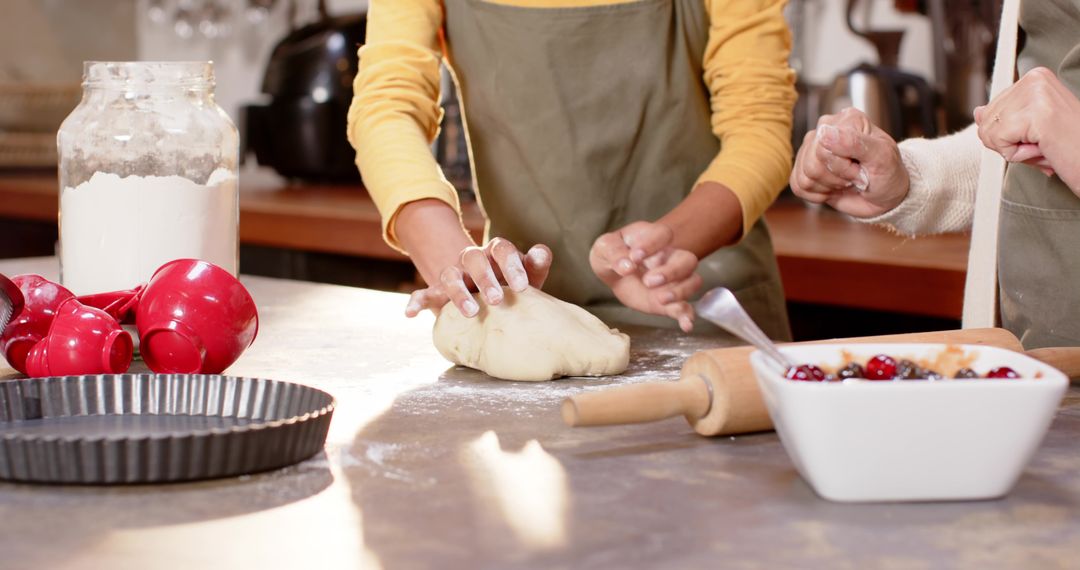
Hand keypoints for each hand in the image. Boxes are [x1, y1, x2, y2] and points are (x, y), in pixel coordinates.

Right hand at [405, 238, 552, 317]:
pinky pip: (423, 293)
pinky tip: (411, 313)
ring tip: (472, 313)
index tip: (522, 287)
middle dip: (485, 279)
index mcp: (494, 253)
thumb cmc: (511, 285)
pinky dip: (416, 301)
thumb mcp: (526, 277)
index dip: (511, 265)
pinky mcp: (437, 293)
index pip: (501, 248)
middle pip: (473, 258)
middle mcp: (472, 260)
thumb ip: (535, 265)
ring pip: (449, 276)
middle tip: (497, 300)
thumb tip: (541, 253)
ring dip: (458, 293)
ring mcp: (454, 275)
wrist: (485, 294)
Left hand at [590, 221, 702, 331]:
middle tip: (648, 281)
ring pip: (692, 281)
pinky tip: (686, 325)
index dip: (652, 244)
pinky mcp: (668, 300)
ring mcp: (672, 279)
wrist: (614, 272)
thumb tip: (627, 267)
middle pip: (687, 259)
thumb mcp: (605, 247)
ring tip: (661, 299)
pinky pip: (685, 307)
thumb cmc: (612, 253)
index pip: (663, 234)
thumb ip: (614, 253)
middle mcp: (668, 257)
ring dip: (680, 291)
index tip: (634, 257)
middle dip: (671, 271)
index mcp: (652, 238)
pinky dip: (687, 316)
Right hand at [790, 107, 910, 217]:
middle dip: (836, 178)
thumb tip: (825, 132)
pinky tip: (834, 188)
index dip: (842, 165)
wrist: (885, 197)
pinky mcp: (803, 169)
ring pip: (805, 177)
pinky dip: (818, 195)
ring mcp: (811, 149)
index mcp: (846, 120)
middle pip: (812, 163)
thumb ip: (855, 142)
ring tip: (846, 181)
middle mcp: (825, 130)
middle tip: (855, 176)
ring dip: (829, 186)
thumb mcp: (882, 158)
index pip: (824, 145)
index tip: (861, 168)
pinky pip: (798, 186)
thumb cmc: (888, 174)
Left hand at [974, 67, 1079, 192]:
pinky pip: (1000, 141)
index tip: (1037, 134)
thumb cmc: (1069, 148)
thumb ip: (1004, 118)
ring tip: (1045, 145)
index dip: (1008, 133)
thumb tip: (978, 112)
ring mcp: (1036, 93)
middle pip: (986, 120)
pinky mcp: (1037, 113)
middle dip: (1009, 142)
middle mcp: (1035, 79)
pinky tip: (1044, 149)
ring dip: (1015, 150)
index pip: (992, 108)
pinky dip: (1019, 155)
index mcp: (1035, 77)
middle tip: (1043, 143)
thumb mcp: (1030, 130)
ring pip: (989, 132)